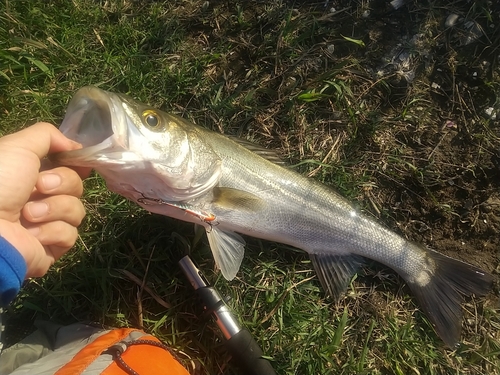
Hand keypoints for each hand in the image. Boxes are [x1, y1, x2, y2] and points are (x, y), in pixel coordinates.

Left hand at [0, 122, 89, 277]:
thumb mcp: (18, 147)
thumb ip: (47, 136)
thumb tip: (75, 146)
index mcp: (30, 176)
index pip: (68, 167)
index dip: (75, 164)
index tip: (76, 161)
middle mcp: (39, 199)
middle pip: (77, 186)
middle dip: (63, 183)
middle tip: (39, 187)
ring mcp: (46, 225)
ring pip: (76, 211)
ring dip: (55, 209)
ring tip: (29, 215)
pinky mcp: (52, 248)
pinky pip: (70, 235)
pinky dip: (53, 231)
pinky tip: (32, 233)